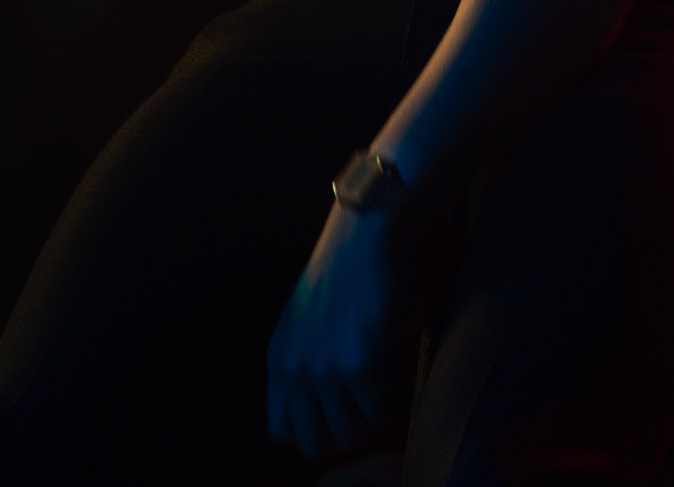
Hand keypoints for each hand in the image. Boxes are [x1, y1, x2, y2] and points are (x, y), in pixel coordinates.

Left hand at [267, 202, 421, 461]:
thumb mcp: (304, 322)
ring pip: (349, 435)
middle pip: (314, 443)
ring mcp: (323, 368)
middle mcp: (294, 368)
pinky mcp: (358, 363)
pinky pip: (380, 413)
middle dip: (343, 430)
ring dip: (369, 417)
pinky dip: (393, 400)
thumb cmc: (344, 273)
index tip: (336, 411)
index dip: (312, 428)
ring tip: (380, 384)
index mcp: (277, 358)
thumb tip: (323, 413)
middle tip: (363, 403)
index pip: (280, 432)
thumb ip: (304, 364)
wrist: (366, 231)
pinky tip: (395, 370)